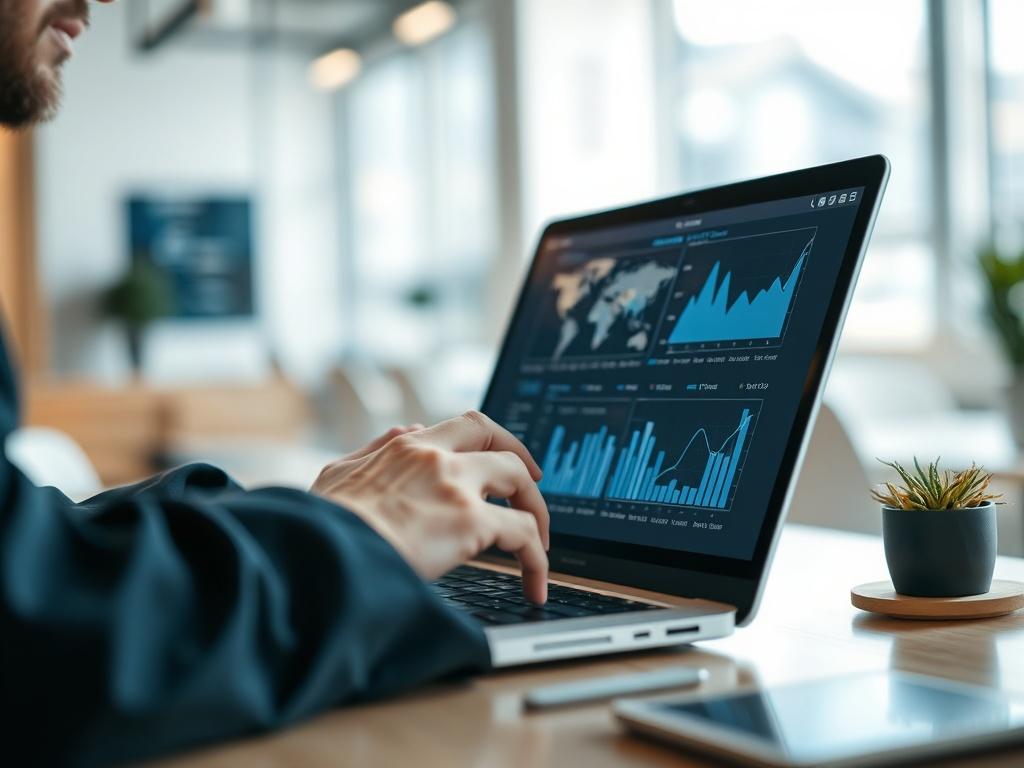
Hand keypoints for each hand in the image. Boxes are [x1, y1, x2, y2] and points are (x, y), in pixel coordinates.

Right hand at [312, 411, 549, 602]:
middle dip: (522, 466)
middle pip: (498, 442)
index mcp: (404, 448)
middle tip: (533, 490)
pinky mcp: (469, 520)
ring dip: (537, 512)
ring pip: (520, 480)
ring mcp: (454, 484)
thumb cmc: (318, 526)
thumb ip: (373, 451)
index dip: (490, 441)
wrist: (319, 551)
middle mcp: (433, 456)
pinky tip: (535, 586)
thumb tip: (406, 431)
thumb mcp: (337, 476)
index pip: (462, 427)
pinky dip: (538, 559)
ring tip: (541, 546)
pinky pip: (524, 534)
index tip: (501, 458)